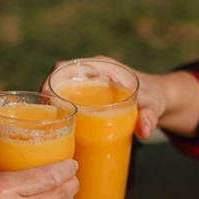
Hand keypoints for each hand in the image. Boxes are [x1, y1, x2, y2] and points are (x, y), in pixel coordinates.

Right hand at [41, 55, 198, 139]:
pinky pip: (66, 103)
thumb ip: (149, 116)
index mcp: (102, 67)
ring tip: (40, 126)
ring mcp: (87, 88)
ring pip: (60, 93)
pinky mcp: (86, 101)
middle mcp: (90, 75)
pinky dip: (57, 113)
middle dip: (45, 95)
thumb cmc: (155, 98)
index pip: (70, 66)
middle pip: (58, 80)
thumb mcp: (153, 106)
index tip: (46, 94)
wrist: (159, 100)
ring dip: (48, 106)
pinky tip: (50, 130)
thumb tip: (144, 131)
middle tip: (40, 117)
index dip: (54, 78)